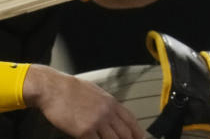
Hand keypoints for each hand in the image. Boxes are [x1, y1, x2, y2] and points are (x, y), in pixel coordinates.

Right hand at [23, 64, 143, 137]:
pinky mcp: (84, 131)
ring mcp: (97, 122)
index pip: (131, 120)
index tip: (141, 138)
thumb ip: (106, 105)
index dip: (137, 131)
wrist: (55, 89)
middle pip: (124, 132)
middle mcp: (107, 112)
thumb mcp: (96, 93)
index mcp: (112, 102)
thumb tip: (112, 114)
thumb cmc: (72, 90)